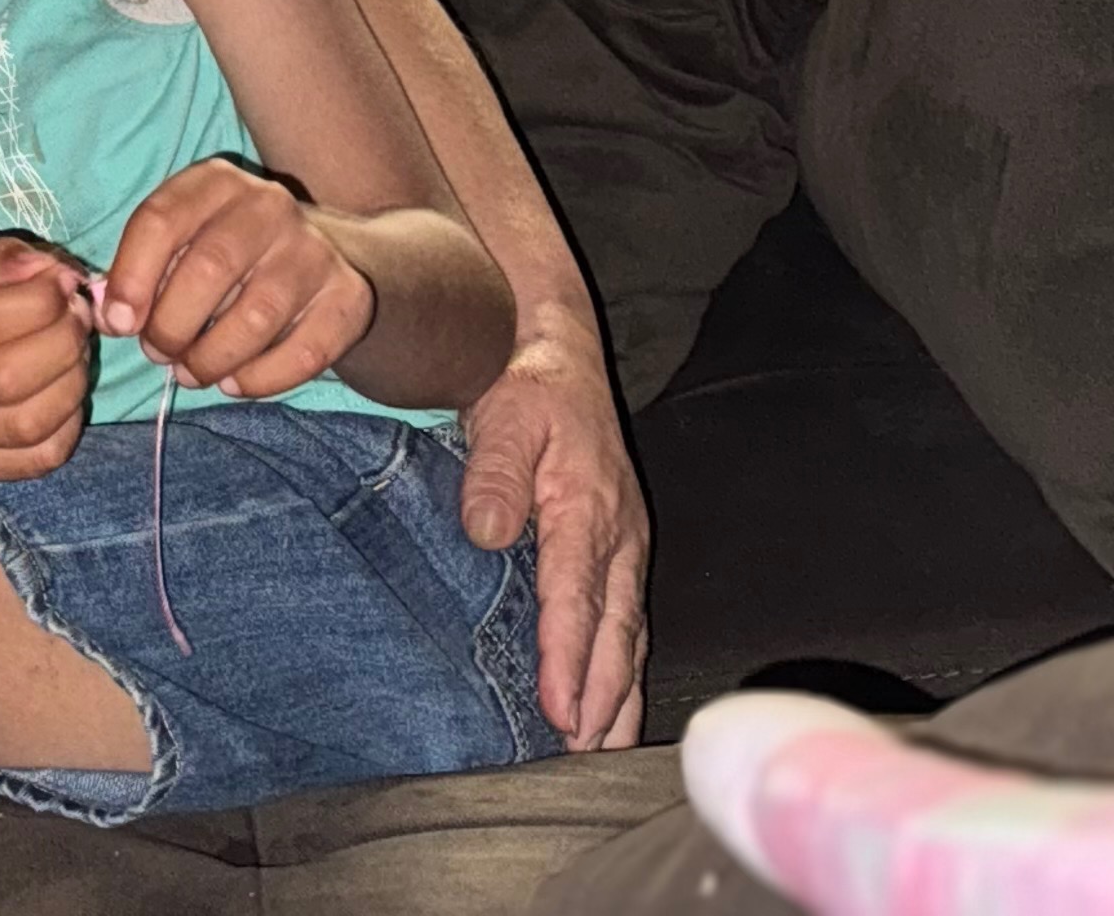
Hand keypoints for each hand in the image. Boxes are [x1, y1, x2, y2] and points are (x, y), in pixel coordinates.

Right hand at [0, 234, 90, 480]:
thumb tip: (49, 269)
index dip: (43, 299)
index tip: (64, 282)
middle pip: (9, 377)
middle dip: (64, 340)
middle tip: (77, 316)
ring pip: (29, 423)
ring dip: (72, 383)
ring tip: (74, 353)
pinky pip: (40, 457)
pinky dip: (68, 425)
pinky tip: (63, 394)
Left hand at [96, 156, 375, 399]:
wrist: (326, 255)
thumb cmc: (227, 253)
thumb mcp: (181, 241)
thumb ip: (138, 271)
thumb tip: (109, 315)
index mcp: (215, 181)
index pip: (162, 219)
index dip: (131, 277)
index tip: (119, 323)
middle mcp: (269, 205)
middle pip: (209, 268)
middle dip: (171, 325)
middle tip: (158, 353)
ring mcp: (314, 249)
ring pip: (255, 317)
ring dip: (211, 358)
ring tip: (191, 372)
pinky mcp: (348, 297)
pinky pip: (302, 353)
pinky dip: (260, 379)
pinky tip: (235, 382)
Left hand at [460, 326, 650, 750]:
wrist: (562, 359)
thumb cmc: (528, 391)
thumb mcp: (502, 418)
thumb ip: (492, 475)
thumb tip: (485, 532)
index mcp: (587, 510)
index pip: (575, 600)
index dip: (568, 660)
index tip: (560, 711)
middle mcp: (618, 538)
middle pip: (614, 633)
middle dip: (601, 698)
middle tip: (581, 755)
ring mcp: (626, 548)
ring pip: (629, 635)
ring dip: (618, 694)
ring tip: (600, 751)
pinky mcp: (622, 552)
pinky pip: (628, 620)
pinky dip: (623, 667)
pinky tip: (611, 704)